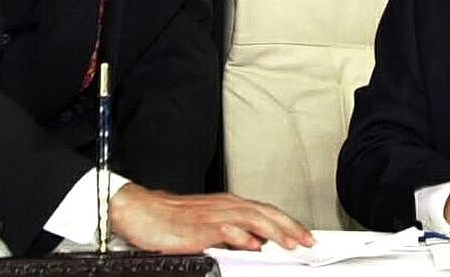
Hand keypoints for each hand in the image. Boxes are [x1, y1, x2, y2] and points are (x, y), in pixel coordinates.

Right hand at [108, 184, 313, 252]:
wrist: (141, 211)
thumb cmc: (171, 218)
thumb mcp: (207, 223)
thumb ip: (232, 231)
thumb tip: (255, 243)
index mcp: (228, 205)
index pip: (266, 211)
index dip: (288, 223)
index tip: (305, 235)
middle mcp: (224, 206)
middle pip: (265, 213)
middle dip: (290, 227)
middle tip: (308, 241)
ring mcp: (213, 215)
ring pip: (252, 219)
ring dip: (274, 231)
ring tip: (290, 243)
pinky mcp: (198, 227)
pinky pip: (225, 229)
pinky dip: (242, 236)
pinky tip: (253, 244)